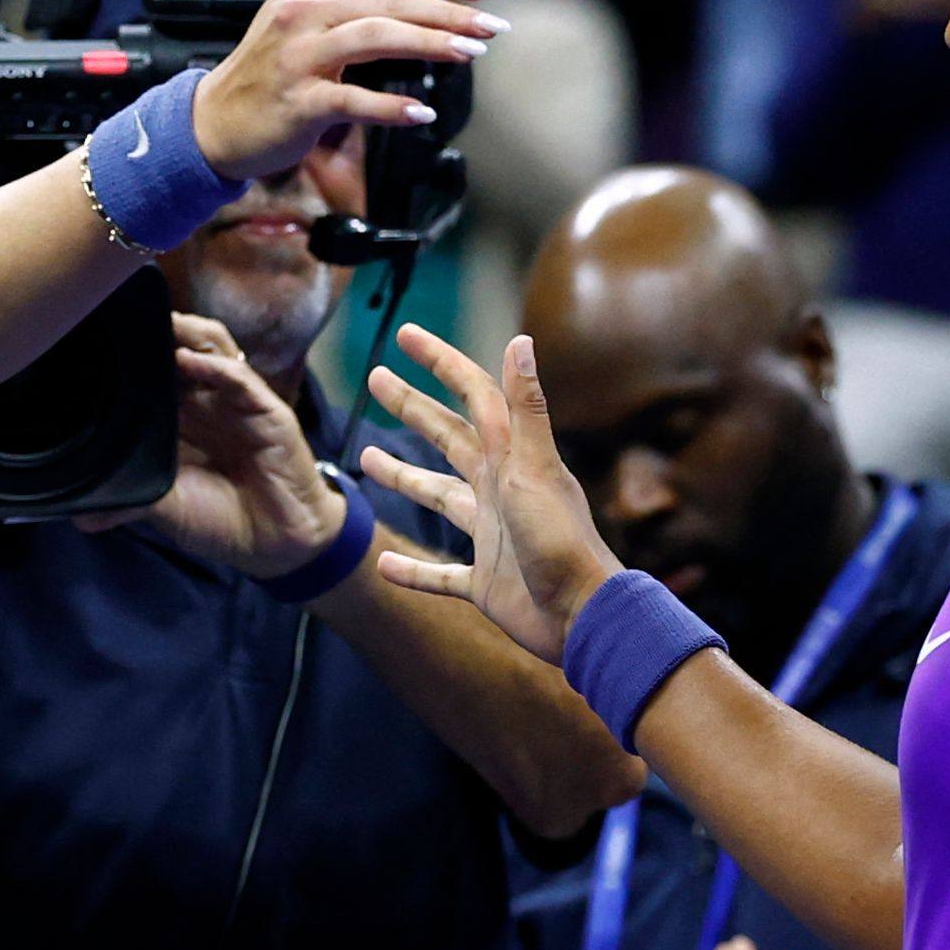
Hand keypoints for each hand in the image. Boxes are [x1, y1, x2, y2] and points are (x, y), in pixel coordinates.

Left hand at [77, 315, 349, 578]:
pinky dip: (215, 366)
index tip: (98, 341)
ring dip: (186, 333)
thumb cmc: (224, 519)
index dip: (133, 355)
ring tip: (158, 323)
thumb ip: (130, 501)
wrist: (275, 545)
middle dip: (156, 329)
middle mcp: (208, 402)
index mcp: (183, 419)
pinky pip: (241, 379)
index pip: (155, 372)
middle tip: (122, 316)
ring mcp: (238, 403)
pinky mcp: (267, 412)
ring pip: (213, 349)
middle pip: (181, 346)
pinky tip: (189, 359)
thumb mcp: (167, 507)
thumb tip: (80, 515)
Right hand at [192, 0, 503, 181]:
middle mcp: (303, 12)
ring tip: (470, 54)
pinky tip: (422, 113)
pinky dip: (391, 107)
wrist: (216, 121)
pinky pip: (353, 100)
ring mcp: (298, 56)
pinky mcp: (297, 101)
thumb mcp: (304, 2)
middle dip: (449, 10)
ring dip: (430, 44)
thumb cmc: (269, 62)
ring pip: (376, 38)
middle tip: (492, 26)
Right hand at [360, 325, 620, 663]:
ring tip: (367, 458)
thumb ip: (525, 409)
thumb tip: (520, 339)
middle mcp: (498, 489)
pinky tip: (384, 566)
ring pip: (438, 498)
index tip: (404, 334)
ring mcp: (490, 535)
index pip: (473, 396)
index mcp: (511, 459)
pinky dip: (413, 570)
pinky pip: (440, 573)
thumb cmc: (561, 540)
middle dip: (412, 407)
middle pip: (448, 437)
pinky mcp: (485, 581)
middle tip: (376, 379)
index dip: (440, 362)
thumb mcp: (536, 469)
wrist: (582, 615)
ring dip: (405, 477)